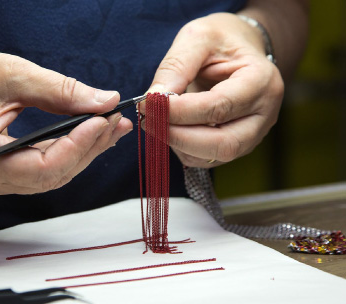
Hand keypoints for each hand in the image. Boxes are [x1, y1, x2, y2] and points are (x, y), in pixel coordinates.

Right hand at [0, 41, 132, 194]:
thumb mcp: (10, 74)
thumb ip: (60, 91)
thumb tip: (105, 101)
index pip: (43, 166)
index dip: (79, 145)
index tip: (105, 119)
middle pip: (50, 176)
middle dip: (87, 149)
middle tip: (115, 122)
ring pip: (49, 177)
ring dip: (80, 153)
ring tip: (108, 127)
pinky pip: (39, 172)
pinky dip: (64, 154)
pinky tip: (85, 135)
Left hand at [145, 12, 283, 166]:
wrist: (240, 48)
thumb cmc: (221, 40)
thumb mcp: (198, 38)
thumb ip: (176, 67)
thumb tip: (154, 100)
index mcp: (261, 82)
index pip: (218, 107)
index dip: (179, 112)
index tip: (148, 104)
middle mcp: (264, 114)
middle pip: (223, 144)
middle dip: (179, 136)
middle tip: (149, 121)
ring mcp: (253, 134)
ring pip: (214, 156)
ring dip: (178, 144)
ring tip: (157, 121)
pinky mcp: (237, 145)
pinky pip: (207, 159)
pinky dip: (183, 148)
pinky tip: (170, 128)